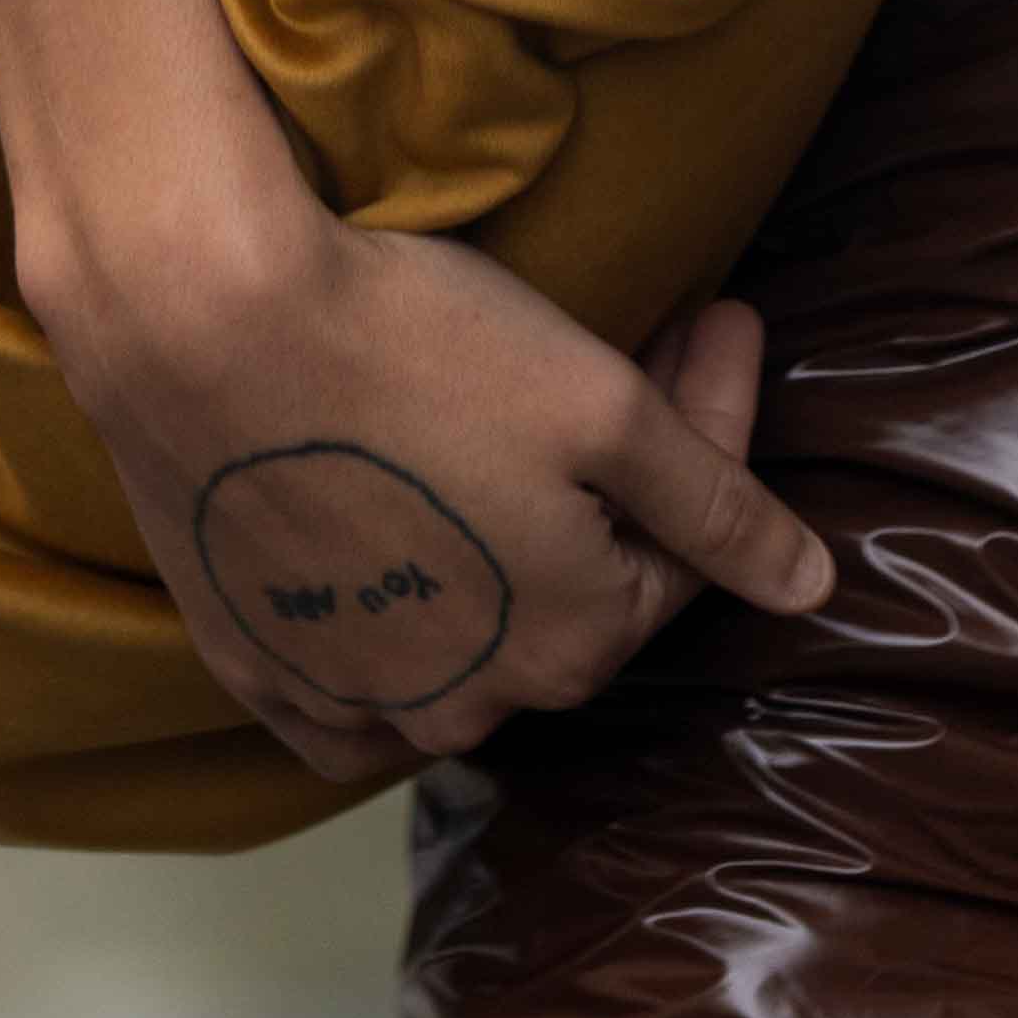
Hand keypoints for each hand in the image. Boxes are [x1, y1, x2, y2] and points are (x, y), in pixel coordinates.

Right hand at [41, 204, 834, 779]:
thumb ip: (718, 506)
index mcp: (573, 644)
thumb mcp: (604, 406)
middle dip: (624, 476)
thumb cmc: (417, 347)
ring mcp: (348, 695)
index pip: (683, 542)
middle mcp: (467, 703)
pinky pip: (351, 683)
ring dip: (509, 541)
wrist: (201, 323)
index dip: (714, 419)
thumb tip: (815, 586)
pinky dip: (396, 626)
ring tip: (516, 430)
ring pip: (468, 638)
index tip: (716, 314)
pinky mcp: (253, 663)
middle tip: (638, 338)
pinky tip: (408, 550)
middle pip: (577, 588)